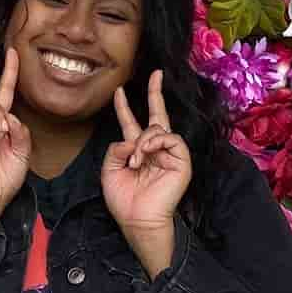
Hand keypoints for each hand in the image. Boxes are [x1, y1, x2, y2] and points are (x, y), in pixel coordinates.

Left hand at [101, 71, 191, 269]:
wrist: (137, 219)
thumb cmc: (124, 200)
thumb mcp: (109, 170)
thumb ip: (116, 148)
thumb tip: (131, 138)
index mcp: (137, 150)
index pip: (132, 123)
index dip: (125, 107)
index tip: (119, 91)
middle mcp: (155, 148)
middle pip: (158, 115)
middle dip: (156, 92)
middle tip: (156, 73)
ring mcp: (170, 153)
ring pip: (158, 127)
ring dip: (143, 141)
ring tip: (135, 161)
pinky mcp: (181, 160)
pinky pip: (170, 138)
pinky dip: (155, 142)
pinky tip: (146, 154)